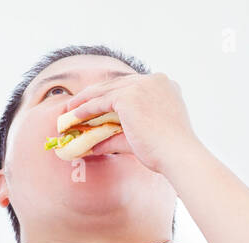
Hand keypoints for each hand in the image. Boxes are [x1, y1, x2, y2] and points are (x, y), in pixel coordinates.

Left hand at [60, 71, 200, 176]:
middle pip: (116, 84)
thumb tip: (94, 145)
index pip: (131, 86)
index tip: (97, 103)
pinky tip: (74, 116)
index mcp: (164, 86)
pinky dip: (86, 108)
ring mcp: (142, 86)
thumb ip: (117, 137)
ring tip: (70, 110)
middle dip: (95, 95)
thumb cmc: (166, 152)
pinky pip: (101, 101)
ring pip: (106, 90)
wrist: (178, 156)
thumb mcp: (141, 138)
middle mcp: (154, 80)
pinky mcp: (130, 96)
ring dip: (85, 101)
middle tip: (77, 105)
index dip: (111, 95)